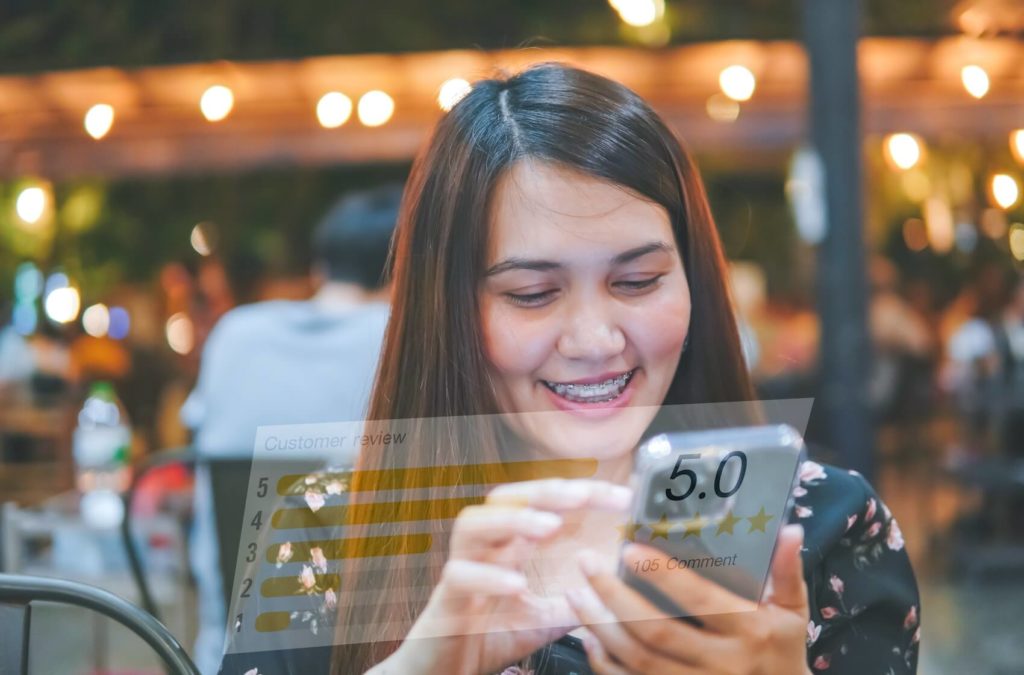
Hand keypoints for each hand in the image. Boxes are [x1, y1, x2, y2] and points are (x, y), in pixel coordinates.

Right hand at [373, 479, 631, 674]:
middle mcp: (484, 549)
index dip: (582, 493)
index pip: (543, 504)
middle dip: (546, 491)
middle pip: (505, 498)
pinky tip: (517, 584)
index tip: (622, 497)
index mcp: (508, 545)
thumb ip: (575, 602)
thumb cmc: (487, 638)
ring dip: (513, 520)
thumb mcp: (544, 619)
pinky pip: (460, 577)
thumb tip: (615, 591)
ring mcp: (462, 570)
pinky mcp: (446, 601)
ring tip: (550, 525)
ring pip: (473, 524)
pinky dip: (488, 577)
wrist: (442, 672)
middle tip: (585, 495)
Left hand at [567, 524, 811, 674]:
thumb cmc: (782, 654)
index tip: (628, 547)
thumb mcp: (793, 614)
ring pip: (637, 659)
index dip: (661, 574)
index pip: (698, 599)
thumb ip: (787, 571)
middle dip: (614, 596)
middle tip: (586, 563)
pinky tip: (589, 637)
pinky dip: (605, 663)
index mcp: (748, 631)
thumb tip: (789, 527)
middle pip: (655, 630)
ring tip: (576, 595)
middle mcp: (720, 664)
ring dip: (600, 626)